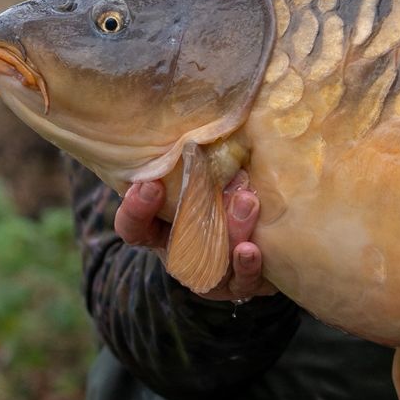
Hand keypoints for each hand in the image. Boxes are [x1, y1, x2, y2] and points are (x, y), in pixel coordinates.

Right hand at [114, 172, 276, 301]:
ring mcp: (212, 273)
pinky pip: (242, 281)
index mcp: (162, 230)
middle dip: (187, 217)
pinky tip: (251, 249)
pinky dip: (247, 265)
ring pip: (212, 263)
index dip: (135, 210)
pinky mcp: (242, 284)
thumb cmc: (226, 198)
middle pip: (174, 246)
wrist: (266, 242)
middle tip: (203, 184)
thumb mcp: (205, 180)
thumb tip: (209, 115)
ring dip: (228, 231)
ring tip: (245, 201)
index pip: (133, 226)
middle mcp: (183, 255)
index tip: (148, 184)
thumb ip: (197, 163)